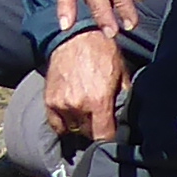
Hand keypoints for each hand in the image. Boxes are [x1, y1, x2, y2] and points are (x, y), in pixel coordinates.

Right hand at [44, 29, 127, 144]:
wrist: (76, 37)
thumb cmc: (102, 52)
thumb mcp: (122, 73)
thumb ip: (124, 97)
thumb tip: (127, 117)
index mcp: (98, 101)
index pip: (104, 137)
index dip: (110, 139)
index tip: (113, 136)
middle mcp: (78, 106)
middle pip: (88, 134)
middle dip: (97, 129)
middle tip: (102, 120)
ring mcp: (61, 105)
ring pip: (73, 129)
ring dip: (81, 125)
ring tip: (88, 113)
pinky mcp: (49, 101)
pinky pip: (57, 124)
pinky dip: (65, 123)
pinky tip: (73, 115)